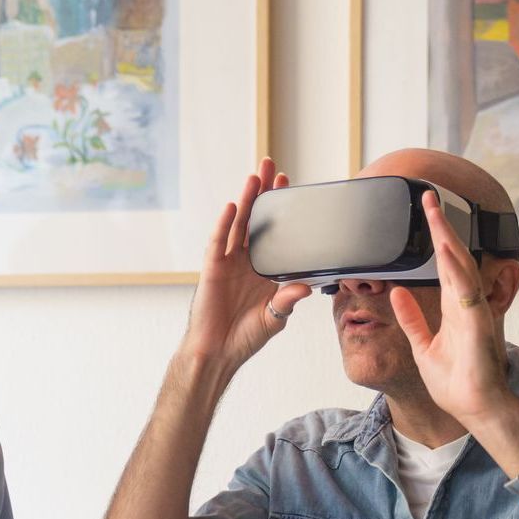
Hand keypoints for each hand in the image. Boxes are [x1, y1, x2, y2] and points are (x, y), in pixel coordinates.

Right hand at [182, 156, 311, 371]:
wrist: (217, 352)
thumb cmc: (244, 338)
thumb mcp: (275, 318)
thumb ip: (287, 300)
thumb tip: (305, 287)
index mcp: (264, 271)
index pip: (275, 233)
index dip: (282, 211)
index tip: (291, 188)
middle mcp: (246, 262)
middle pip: (255, 220)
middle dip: (263, 194)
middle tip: (271, 166)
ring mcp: (229, 264)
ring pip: (238, 224)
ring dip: (247, 199)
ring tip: (255, 176)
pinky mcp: (213, 269)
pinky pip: (219, 242)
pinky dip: (225, 224)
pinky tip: (234, 206)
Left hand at [389, 190, 513, 427]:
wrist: (474, 408)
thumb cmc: (456, 381)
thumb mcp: (422, 346)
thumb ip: (411, 319)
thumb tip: (396, 293)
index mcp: (453, 308)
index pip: (442, 265)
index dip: (434, 239)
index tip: (424, 214)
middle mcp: (465, 304)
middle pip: (453, 257)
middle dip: (441, 227)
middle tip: (428, 198)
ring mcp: (473, 313)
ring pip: (461, 268)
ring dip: (448, 240)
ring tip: (435, 214)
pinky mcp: (476, 325)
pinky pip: (466, 293)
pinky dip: (456, 272)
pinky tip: (446, 252)